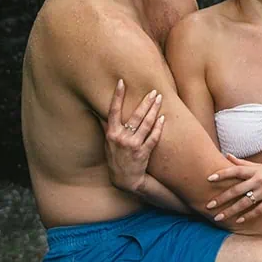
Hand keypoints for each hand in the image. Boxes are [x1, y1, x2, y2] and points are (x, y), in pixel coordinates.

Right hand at [103, 79, 163, 193]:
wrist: (124, 180)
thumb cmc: (115, 157)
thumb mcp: (107, 143)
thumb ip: (107, 127)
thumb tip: (99, 109)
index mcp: (111, 134)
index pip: (113, 111)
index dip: (117, 96)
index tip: (122, 82)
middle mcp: (122, 138)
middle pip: (135, 115)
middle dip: (145, 101)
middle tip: (153, 90)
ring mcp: (133, 146)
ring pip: (146, 124)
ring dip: (154, 110)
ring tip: (159, 99)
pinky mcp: (144, 153)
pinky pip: (153, 137)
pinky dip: (159, 127)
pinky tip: (163, 118)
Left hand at [204, 154, 261, 221]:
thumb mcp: (260, 166)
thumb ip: (242, 163)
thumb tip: (226, 155)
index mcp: (255, 170)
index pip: (235, 170)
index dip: (222, 174)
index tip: (209, 179)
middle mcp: (259, 180)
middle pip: (236, 190)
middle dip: (221, 198)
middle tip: (208, 205)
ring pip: (245, 203)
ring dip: (230, 211)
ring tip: (218, 217)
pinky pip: (258, 210)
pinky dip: (247, 216)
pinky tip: (237, 221)